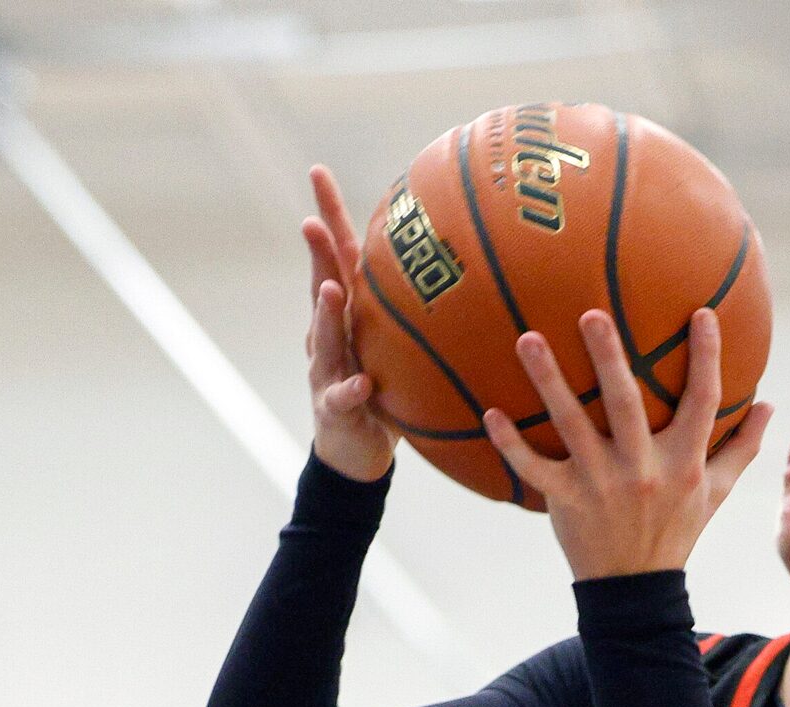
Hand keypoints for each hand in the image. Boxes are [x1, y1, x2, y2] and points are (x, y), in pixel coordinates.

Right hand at [302, 165, 394, 482]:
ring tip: (332, 292)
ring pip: (324, 339)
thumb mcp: (403, 345)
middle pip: (321, 286)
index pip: (338, 256)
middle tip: (312, 223)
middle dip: (315, 255)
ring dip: (326, 315)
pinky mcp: (332, 408)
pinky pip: (343, 398)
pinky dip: (350, 390)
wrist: (356, 452)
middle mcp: (330, 335)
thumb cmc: (386, 391)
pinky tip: (361, 384)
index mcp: (350, 314)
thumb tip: (478, 263)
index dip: (327, 215)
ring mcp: (326, 371)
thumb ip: (425, 309)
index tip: (317, 172)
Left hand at [483, 307, 772, 579]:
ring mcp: (600, 483)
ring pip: (570, 423)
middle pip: (625, 402)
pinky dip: (510, 442)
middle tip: (591, 312)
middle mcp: (642, 468)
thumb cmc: (676, 530)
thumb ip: (741, 447)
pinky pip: (533, 467)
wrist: (635, 588)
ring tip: (528, 338)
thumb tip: (769, 404)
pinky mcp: (566, 499)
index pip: (702, 401)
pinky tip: (491, 412)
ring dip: (548, 380)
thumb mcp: (715, 492)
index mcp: (683, 462)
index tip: (702, 313)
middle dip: (608, 355)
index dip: (706, 357)